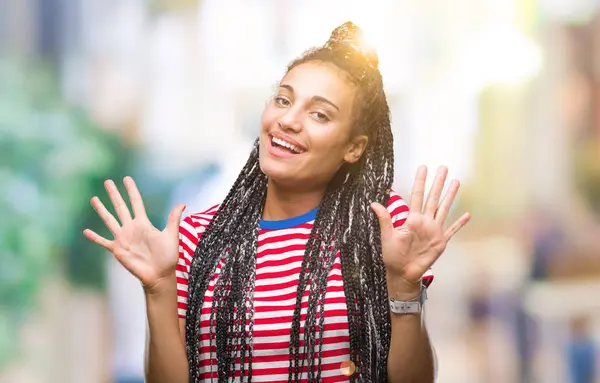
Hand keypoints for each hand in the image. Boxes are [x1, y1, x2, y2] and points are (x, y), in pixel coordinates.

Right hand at [83, 177, 185, 291]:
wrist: (160, 274)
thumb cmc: (168, 256)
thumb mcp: (171, 235)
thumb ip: (173, 219)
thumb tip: (182, 204)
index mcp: (144, 223)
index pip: (136, 203)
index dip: (131, 191)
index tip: (126, 178)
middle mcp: (132, 228)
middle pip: (120, 207)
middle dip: (114, 194)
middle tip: (107, 181)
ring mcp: (123, 238)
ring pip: (109, 220)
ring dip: (101, 210)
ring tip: (93, 199)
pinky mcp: (118, 250)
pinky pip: (104, 242)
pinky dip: (95, 237)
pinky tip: (86, 231)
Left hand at [371, 166, 470, 287]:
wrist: (402, 273)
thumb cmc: (392, 255)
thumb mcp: (387, 236)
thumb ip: (384, 219)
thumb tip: (374, 203)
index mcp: (412, 219)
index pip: (417, 195)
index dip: (420, 181)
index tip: (423, 167)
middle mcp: (425, 221)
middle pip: (434, 198)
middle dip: (438, 182)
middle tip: (443, 167)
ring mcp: (434, 231)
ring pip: (444, 209)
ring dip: (450, 196)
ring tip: (456, 181)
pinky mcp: (440, 242)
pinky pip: (452, 230)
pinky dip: (460, 223)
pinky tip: (468, 214)